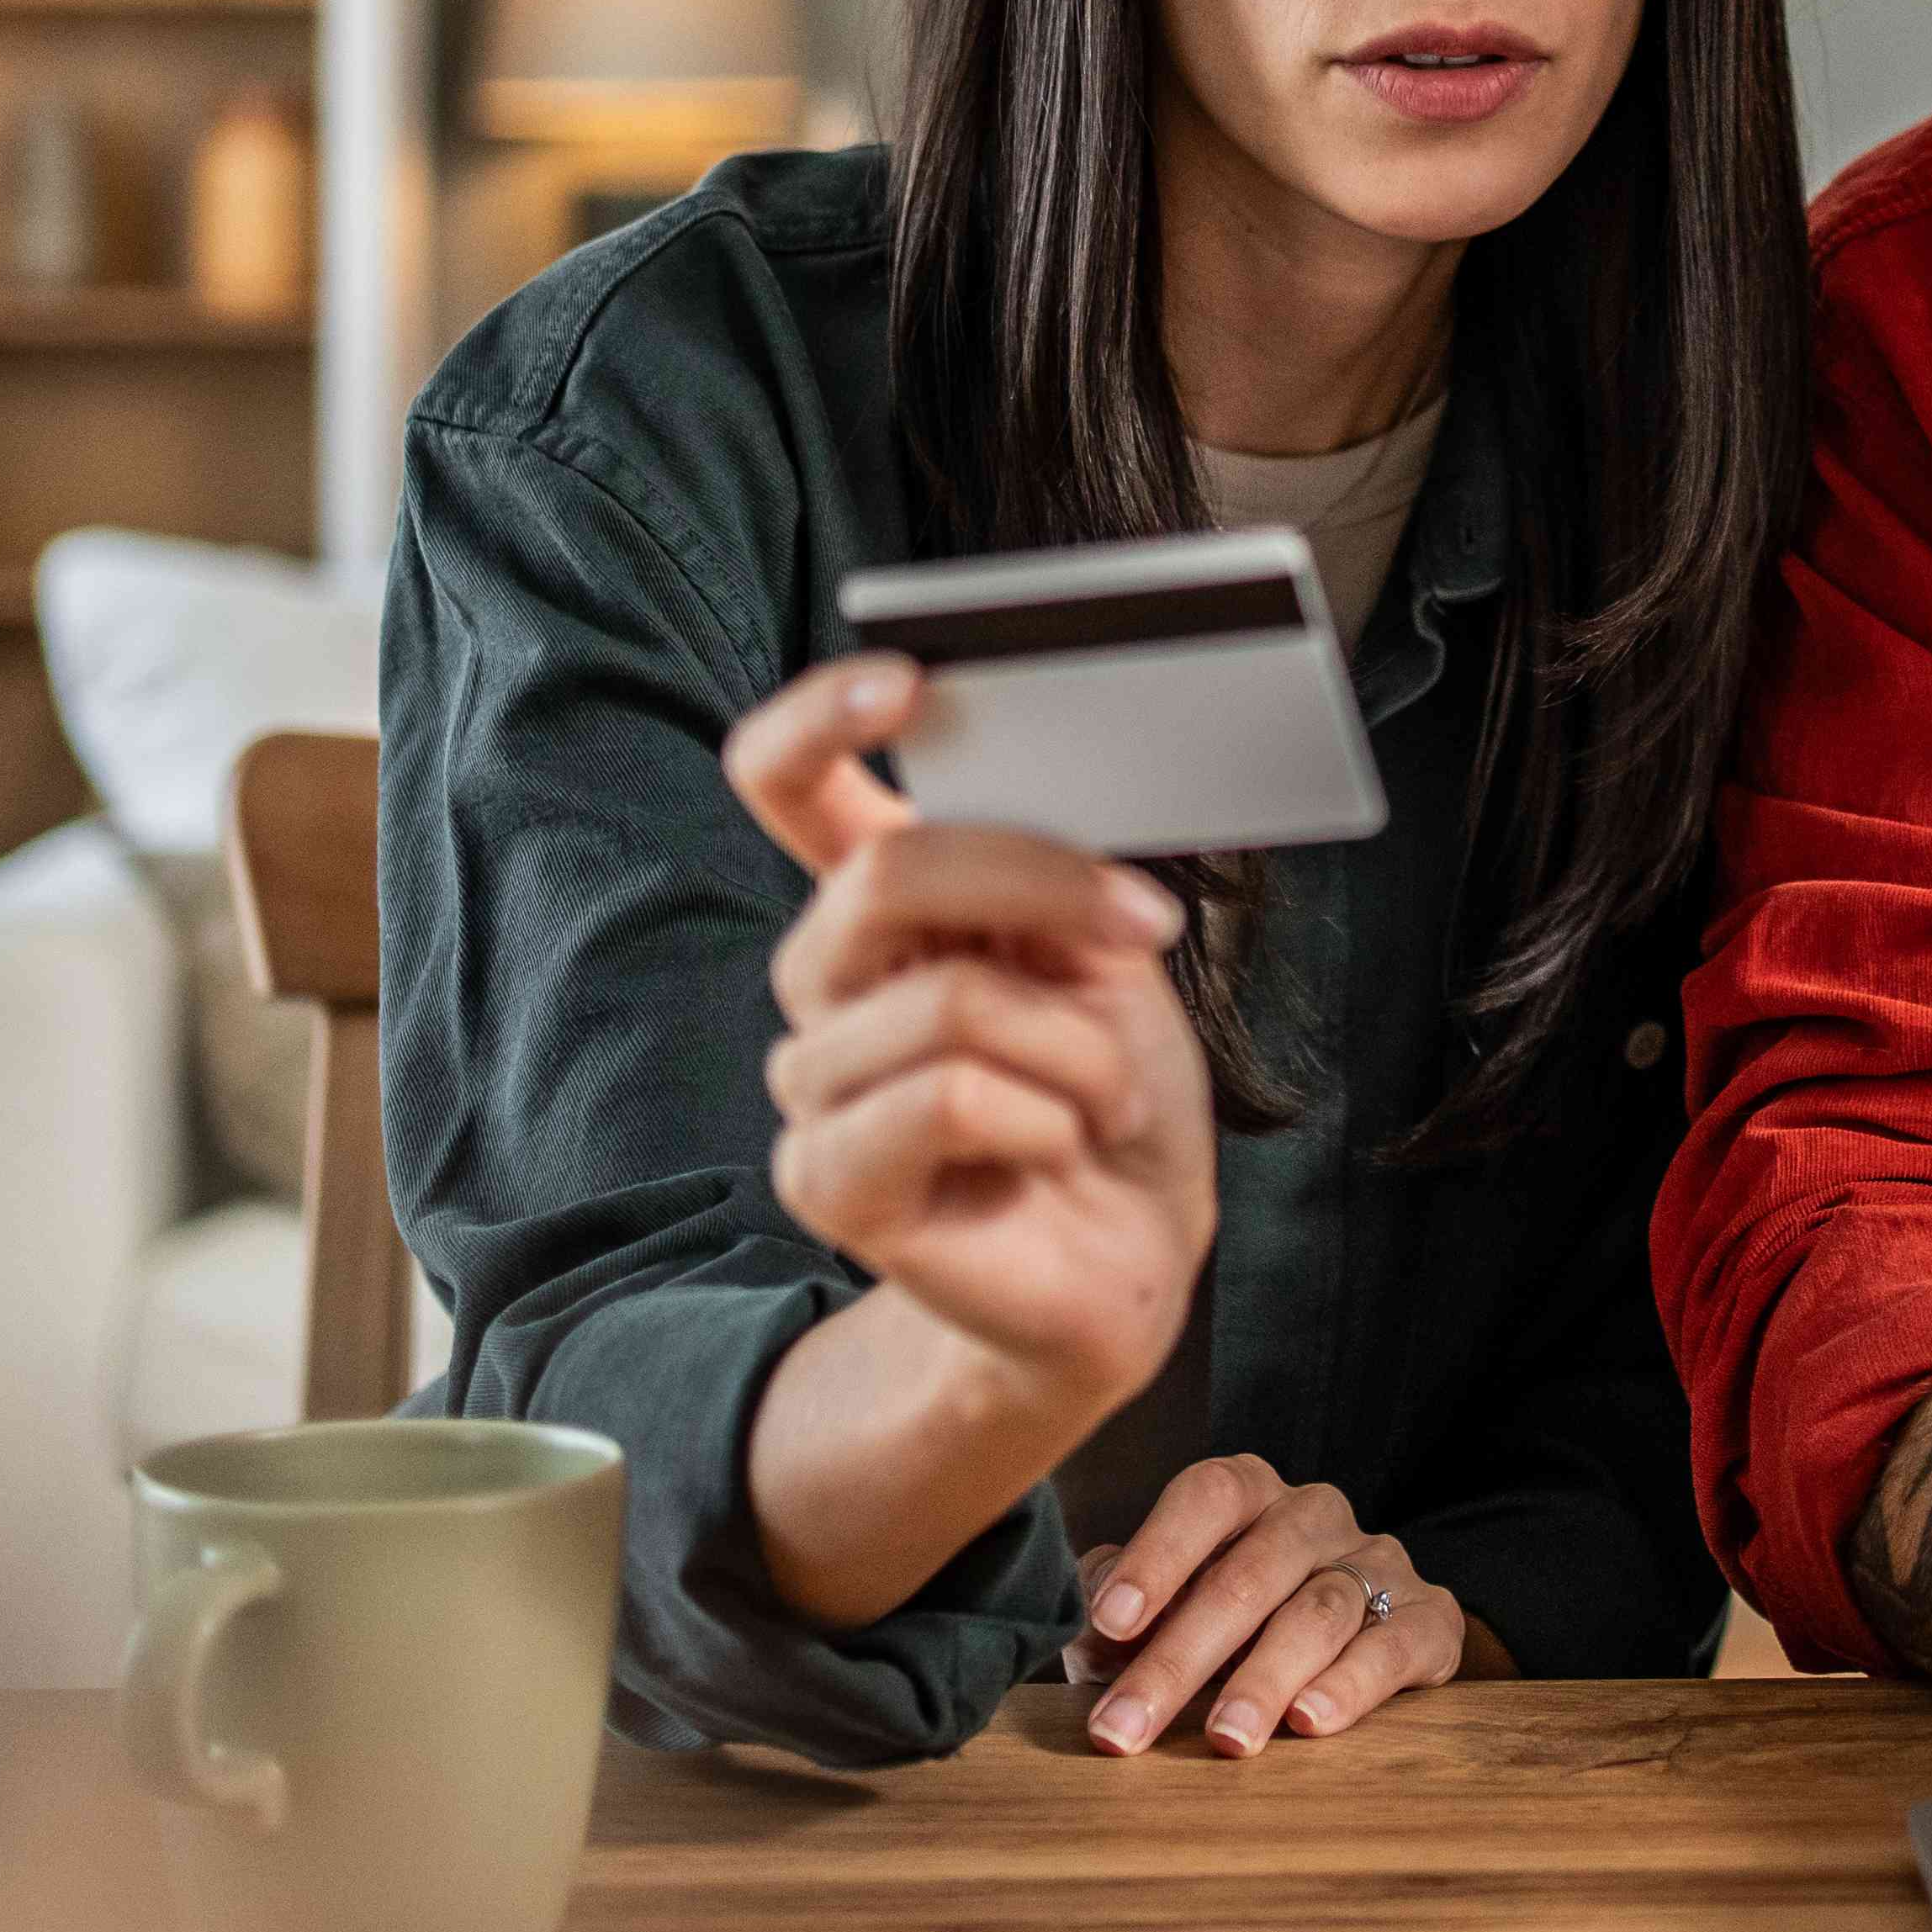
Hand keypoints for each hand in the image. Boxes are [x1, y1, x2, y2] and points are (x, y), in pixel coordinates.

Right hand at [727, 651, 1215, 1420]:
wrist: (1128, 1252)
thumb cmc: (1112, 1091)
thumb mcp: (1105, 953)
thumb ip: (1050, 875)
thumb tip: (1037, 808)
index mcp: (880, 898)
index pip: (785, 778)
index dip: (820, 716)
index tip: (906, 678)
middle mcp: (825, 979)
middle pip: (886, 874)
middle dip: (1044, 886)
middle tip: (1145, 925)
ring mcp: (813, 1081)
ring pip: (950, 1002)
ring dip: (1075, 1047)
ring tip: (1098, 1096)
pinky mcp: (826, 1178)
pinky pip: (948, 1097)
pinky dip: (1045, 1116)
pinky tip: (1055, 1147)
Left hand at [1060, 1455, 1494, 1754]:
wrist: (1347, 1651)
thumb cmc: (1223, 1629)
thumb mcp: (1160, 1611)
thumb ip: (1118, 1607)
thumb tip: (1092, 1628)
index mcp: (1247, 1494)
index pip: (1206, 1496)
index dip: (1156, 1555)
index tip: (1108, 1623)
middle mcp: (1313, 1515)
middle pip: (1251, 1573)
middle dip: (1181, 1657)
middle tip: (1128, 1729)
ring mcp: (1378, 1562)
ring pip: (1320, 1611)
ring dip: (1265, 1679)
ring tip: (1225, 1739)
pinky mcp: (1430, 1618)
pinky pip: (1395, 1644)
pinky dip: (1353, 1683)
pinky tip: (1310, 1722)